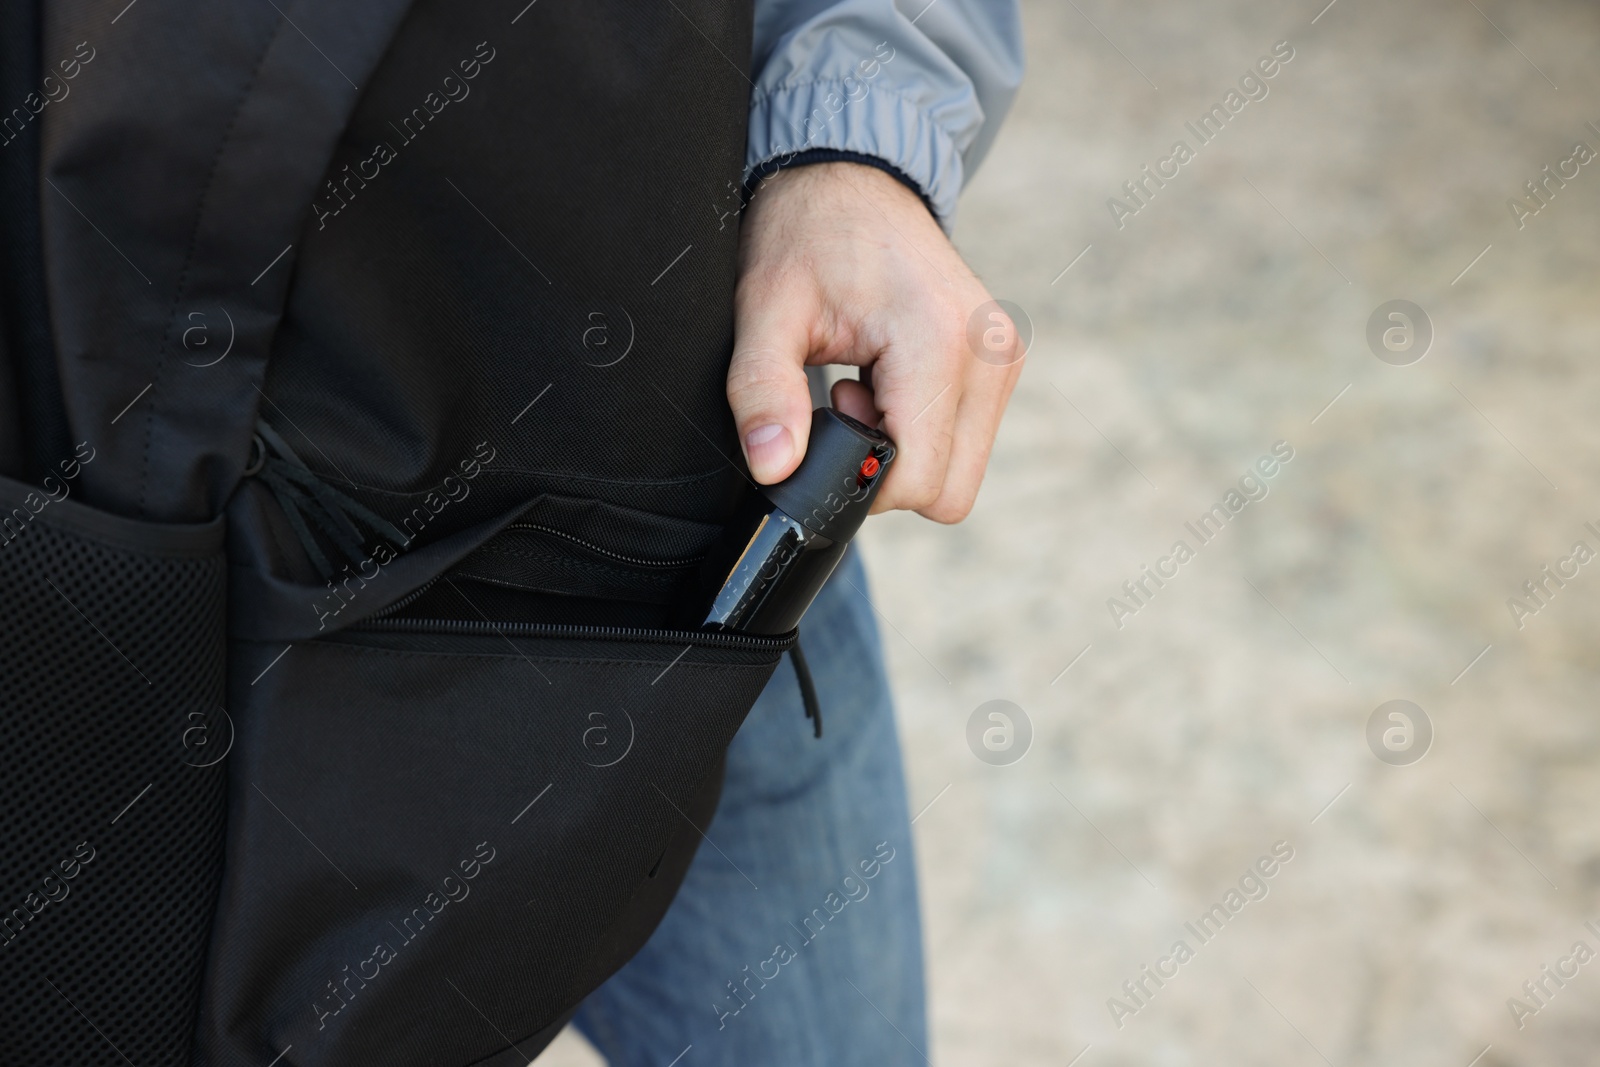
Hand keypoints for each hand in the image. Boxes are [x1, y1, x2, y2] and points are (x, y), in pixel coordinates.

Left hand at [729, 161, 1023, 521]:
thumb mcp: (764, 311)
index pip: (920, 481)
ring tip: (863, 383)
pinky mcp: (1002, 360)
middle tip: (846, 400)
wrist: (851, 175)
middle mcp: (990, 354)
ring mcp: (1004, 357)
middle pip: (950, 491)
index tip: (830, 415)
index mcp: (940, 342)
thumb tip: (773, 469)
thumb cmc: (805, 235)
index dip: (861, 480)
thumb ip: (762, 394)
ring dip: (905, 449)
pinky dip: (923, 429)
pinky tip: (887, 378)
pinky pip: (967, 438)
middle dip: (887, 470)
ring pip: (962, 472)